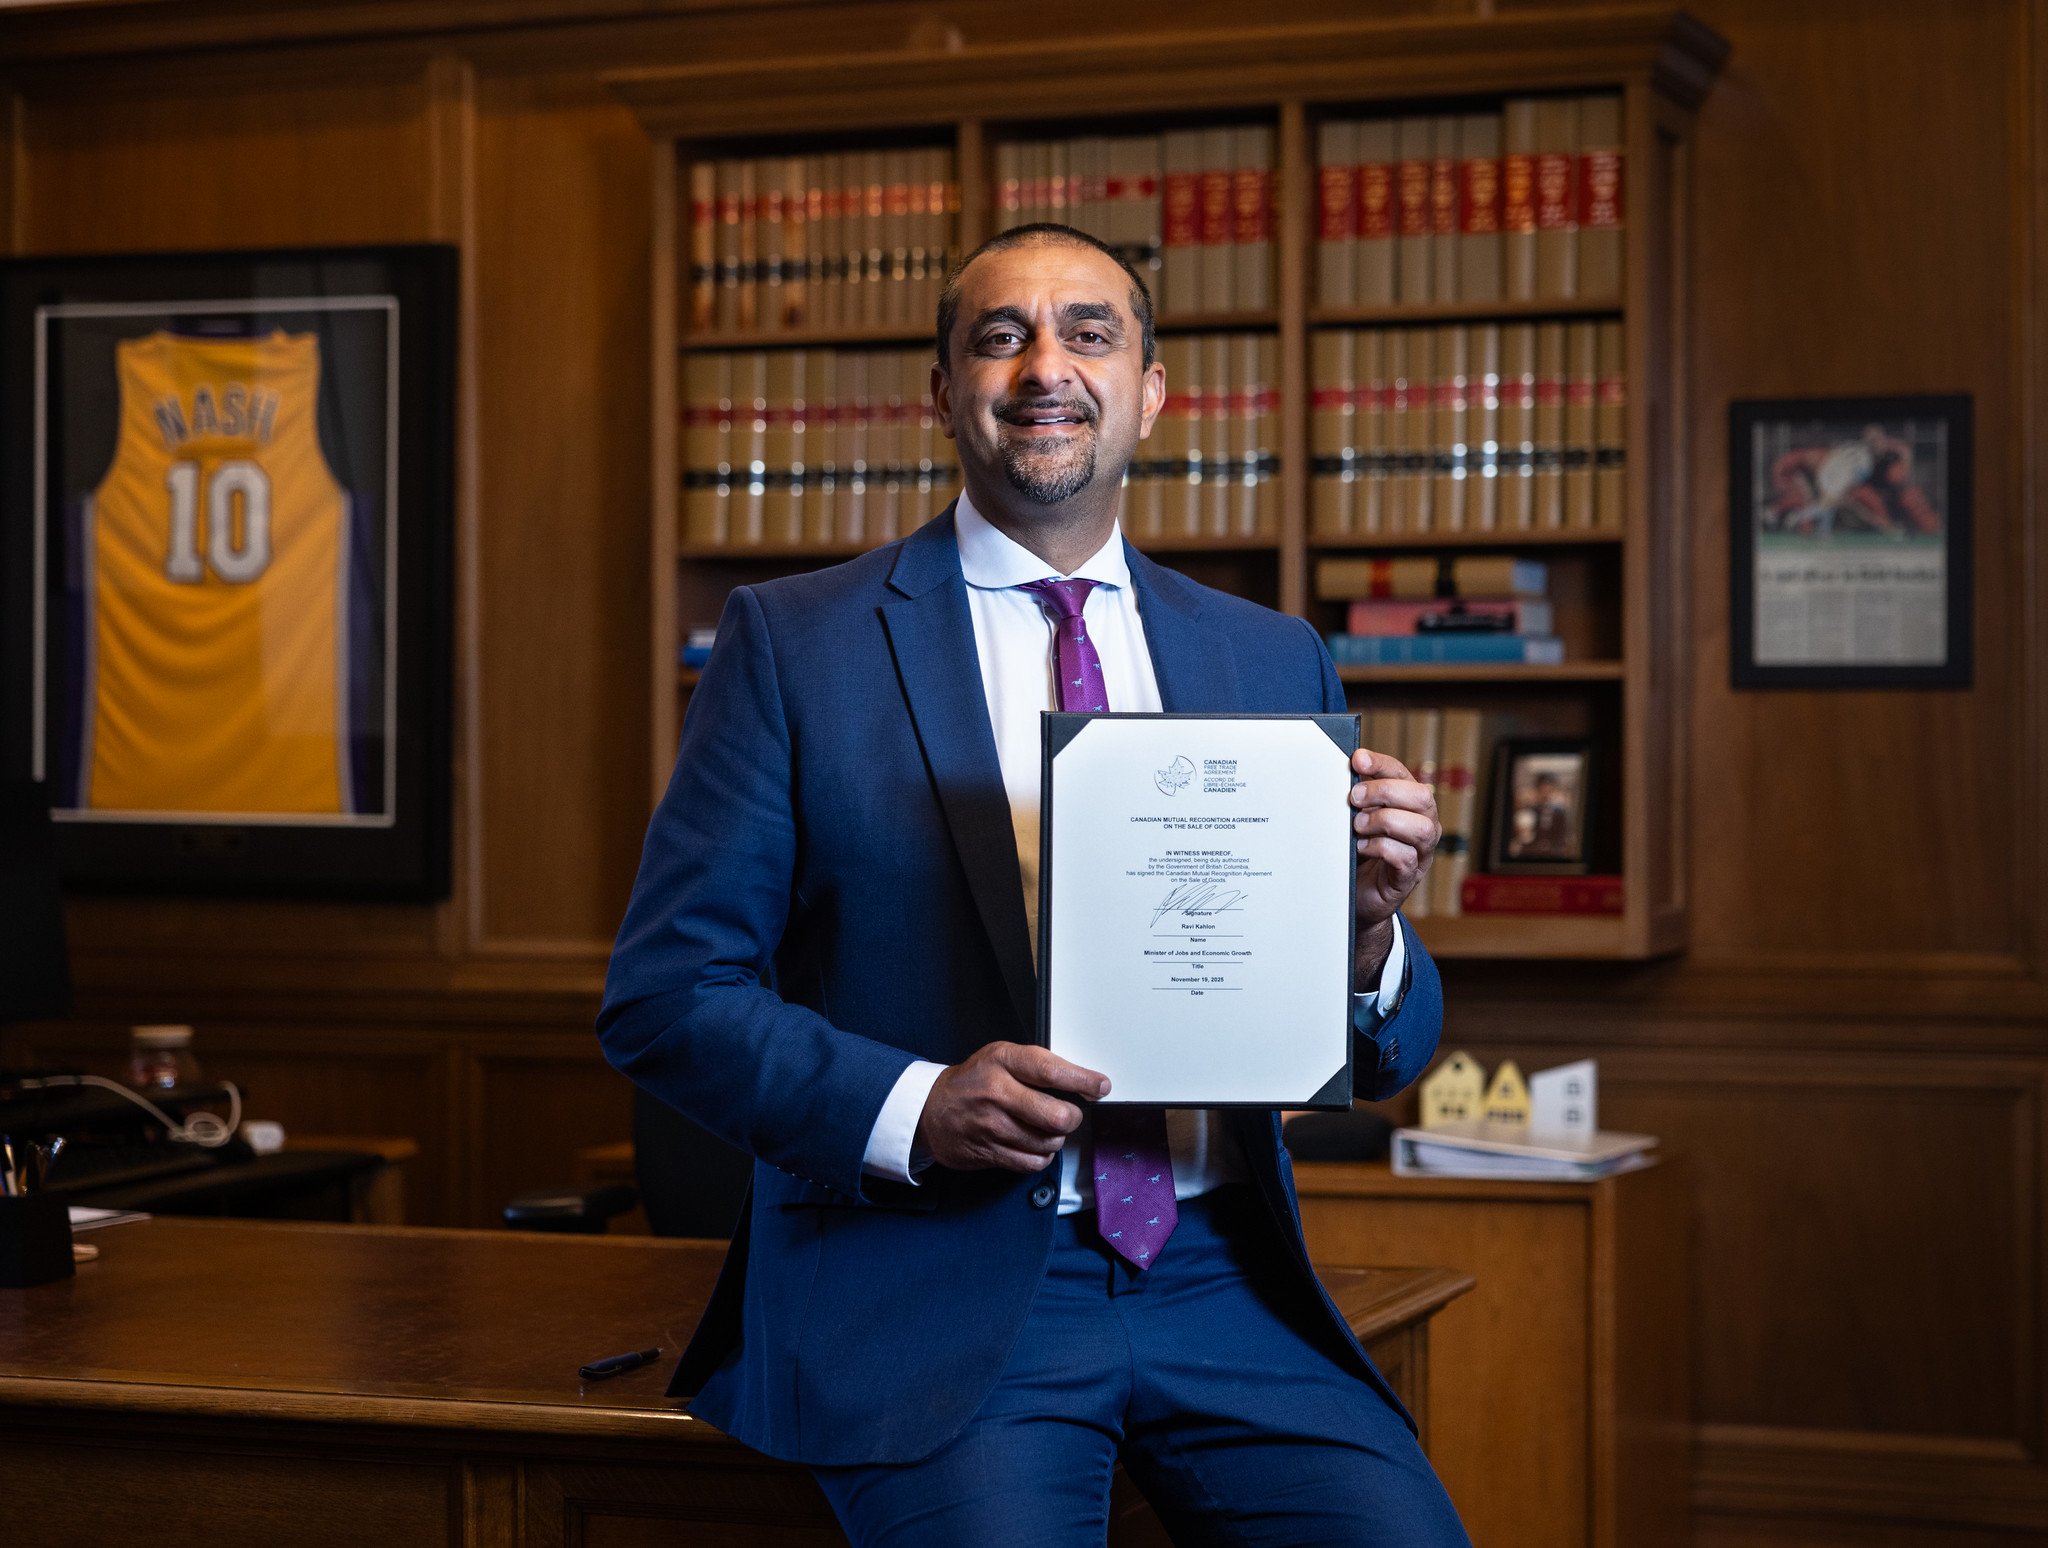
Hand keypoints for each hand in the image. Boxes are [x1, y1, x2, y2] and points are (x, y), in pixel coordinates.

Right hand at [915, 1043, 1108, 1172]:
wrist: (931, 1110)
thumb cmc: (973, 1081)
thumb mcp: (1001, 1057)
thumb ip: (1037, 1066)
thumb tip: (1082, 1082)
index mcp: (1003, 1061)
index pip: (1051, 1070)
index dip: (1082, 1080)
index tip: (1100, 1086)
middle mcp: (997, 1093)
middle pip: (1056, 1115)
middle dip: (1071, 1117)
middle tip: (1068, 1113)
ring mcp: (993, 1126)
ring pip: (1048, 1142)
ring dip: (1055, 1137)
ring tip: (1044, 1127)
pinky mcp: (990, 1152)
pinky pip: (1033, 1162)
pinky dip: (1041, 1156)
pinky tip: (1034, 1144)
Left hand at [1349, 746, 1440, 963]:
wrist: (1357, 895)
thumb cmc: (1359, 851)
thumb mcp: (1356, 817)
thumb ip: (1357, 797)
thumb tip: (1342, 771)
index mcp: (1409, 803)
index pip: (1402, 773)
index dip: (1381, 764)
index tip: (1357, 759)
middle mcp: (1422, 823)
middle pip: (1421, 796)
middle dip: (1384, 791)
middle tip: (1353, 798)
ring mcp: (1420, 851)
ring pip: (1422, 828)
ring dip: (1385, 821)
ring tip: (1358, 826)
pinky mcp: (1408, 876)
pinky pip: (1406, 858)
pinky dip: (1381, 848)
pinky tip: (1362, 847)